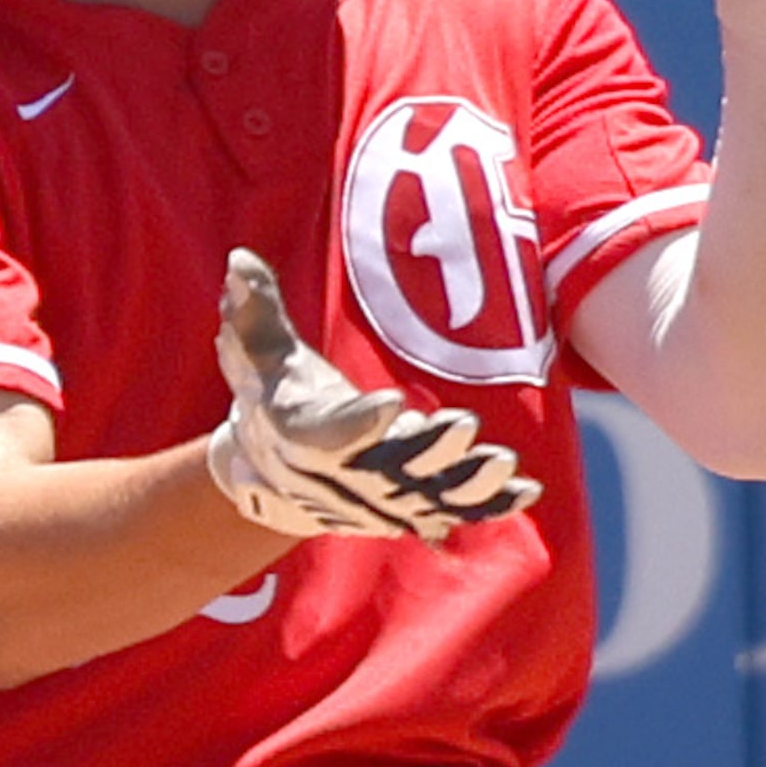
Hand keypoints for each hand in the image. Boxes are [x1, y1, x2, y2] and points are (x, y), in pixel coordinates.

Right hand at [207, 248, 542, 542]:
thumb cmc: (273, 394)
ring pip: (428, 494)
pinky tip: (525, 488)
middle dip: (429, 453)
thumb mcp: (257, 351)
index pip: (330, 435)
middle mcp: (344, 475)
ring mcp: (381, 494)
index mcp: (304, 436)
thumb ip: (253, 308)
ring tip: (503, 463)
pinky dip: (489, 502)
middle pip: (389, 469)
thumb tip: (240, 261)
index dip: (359, 425)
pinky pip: (453, 505)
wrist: (274, 468)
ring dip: (467, 482)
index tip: (391, 405)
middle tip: (465, 426)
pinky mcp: (410, 501)